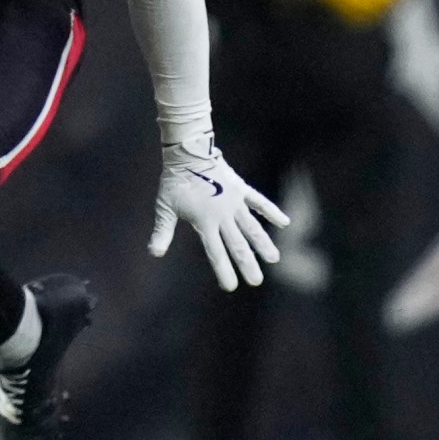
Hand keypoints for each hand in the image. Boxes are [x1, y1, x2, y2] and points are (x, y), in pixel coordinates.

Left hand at [149, 146, 289, 290]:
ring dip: (263, 243)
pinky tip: (284, 222)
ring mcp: (234, 202)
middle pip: (238, 245)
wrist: (187, 153)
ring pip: (252, 227)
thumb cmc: (174, 181)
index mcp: (205, 222)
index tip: (231, 286)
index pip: (216, 252)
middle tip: (256, 281)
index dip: (224, 270)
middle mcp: (223, 215)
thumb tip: (154, 253)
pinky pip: (259, 201)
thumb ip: (162, 231)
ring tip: (274, 259)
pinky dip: (271, 211)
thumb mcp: (165, 207)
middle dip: (247, 264)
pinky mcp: (240, 189)